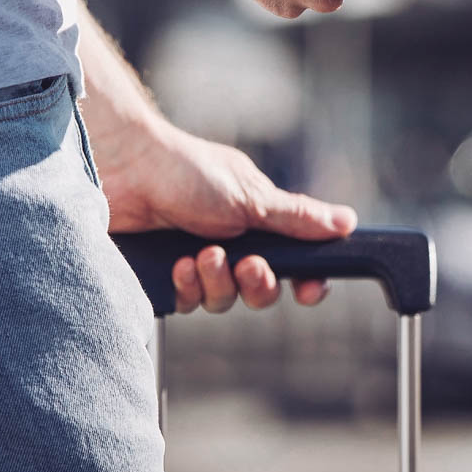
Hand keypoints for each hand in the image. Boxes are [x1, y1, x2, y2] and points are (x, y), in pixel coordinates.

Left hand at [98, 121, 356, 313]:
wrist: (123, 170)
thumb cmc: (185, 171)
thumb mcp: (251, 197)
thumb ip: (298, 218)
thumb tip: (348, 222)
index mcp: (257, 221)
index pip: (294, 262)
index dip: (305, 281)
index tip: (308, 289)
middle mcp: (230, 242)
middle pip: (260, 290)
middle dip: (257, 283)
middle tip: (247, 265)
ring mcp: (196, 259)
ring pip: (224, 300)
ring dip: (218, 281)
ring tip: (203, 255)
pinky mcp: (164, 274)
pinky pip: (188, 301)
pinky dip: (187, 286)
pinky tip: (179, 264)